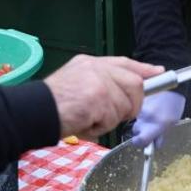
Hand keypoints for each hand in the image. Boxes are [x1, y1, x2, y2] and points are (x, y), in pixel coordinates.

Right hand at [43, 55, 163, 139]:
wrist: (32, 112)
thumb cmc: (51, 106)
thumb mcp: (76, 84)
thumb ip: (101, 84)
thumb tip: (127, 93)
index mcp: (90, 63)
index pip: (124, 62)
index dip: (144, 69)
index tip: (158, 73)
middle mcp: (96, 68)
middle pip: (134, 84)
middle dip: (130, 105)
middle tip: (112, 116)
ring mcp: (98, 82)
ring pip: (125, 105)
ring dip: (110, 120)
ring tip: (89, 119)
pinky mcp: (98, 98)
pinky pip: (113, 118)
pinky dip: (100, 127)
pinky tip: (84, 123)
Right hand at [128, 91, 185, 147]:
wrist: (173, 86)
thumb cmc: (175, 105)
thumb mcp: (171, 124)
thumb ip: (160, 136)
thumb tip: (153, 144)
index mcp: (158, 126)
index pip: (141, 141)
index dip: (142, 143)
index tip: (145, 142)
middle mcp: (147, 118)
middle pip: (135, 131)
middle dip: (140, 132)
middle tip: (148, 129)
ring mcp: (141, 109)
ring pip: (136, 121)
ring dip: (142, 121)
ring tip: (153, 115)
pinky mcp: (138, 102)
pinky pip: (137, 112)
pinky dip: (142, 113)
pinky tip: (150, 108)